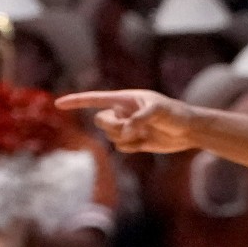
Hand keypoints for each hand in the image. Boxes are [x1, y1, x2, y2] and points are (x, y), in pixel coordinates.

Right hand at [57, 90, 201, 154]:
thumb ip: (139, 119)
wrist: (188, 130)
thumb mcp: (159, 110)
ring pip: (110, 135)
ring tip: (144, 133)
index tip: (58, 104)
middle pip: (100, 121)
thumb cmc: (176, 113)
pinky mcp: (133, 140)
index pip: (95, 99)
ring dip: (124, 137)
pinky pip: (120, 147)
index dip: (76, 101)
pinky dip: (131, 147)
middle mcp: (123, 112)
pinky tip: (145, 142)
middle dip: (114, 127)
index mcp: (126, 98)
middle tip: (134, 127)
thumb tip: (125, 131)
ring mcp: (127, 126)